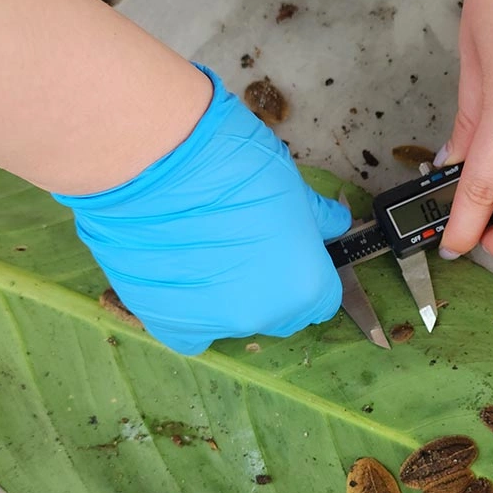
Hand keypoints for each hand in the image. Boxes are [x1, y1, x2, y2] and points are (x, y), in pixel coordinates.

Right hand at [54, 65, 350, 354]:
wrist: (157, 162)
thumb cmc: (233, 164)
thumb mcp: (292, 185)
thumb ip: (316, 218)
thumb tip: (335, 225)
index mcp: (305, 285)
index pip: (322, 299)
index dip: (307, 272)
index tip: (291, 253)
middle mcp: (264, 315)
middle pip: (280, 315)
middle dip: (272, 289)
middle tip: (246, 247)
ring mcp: (215, 325)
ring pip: (234, 321)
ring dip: (228, 296)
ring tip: (204, 252)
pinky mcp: (169, 323)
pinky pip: (191, 331)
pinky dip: (191, 311)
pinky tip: (182, 278)